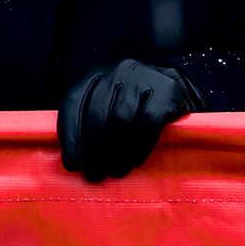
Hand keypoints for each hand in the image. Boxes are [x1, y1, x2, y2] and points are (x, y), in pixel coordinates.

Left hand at [58, 58, 198, 182]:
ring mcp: (141, 78)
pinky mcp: (165, 91)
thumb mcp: (108, 103)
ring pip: (122, 119)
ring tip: (118, 170)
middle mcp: (116, 71)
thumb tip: (76, 160)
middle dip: (94, 149)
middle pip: (97, 114)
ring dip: (117, 152)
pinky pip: (148, 122)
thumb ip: (89, 122)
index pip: (73, 102)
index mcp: (95, 74)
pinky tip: (137, 159)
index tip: (72, 164)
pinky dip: (140, 145)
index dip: (70, 136)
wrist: (175, 87)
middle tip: (96, 174)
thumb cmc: (133, 105)